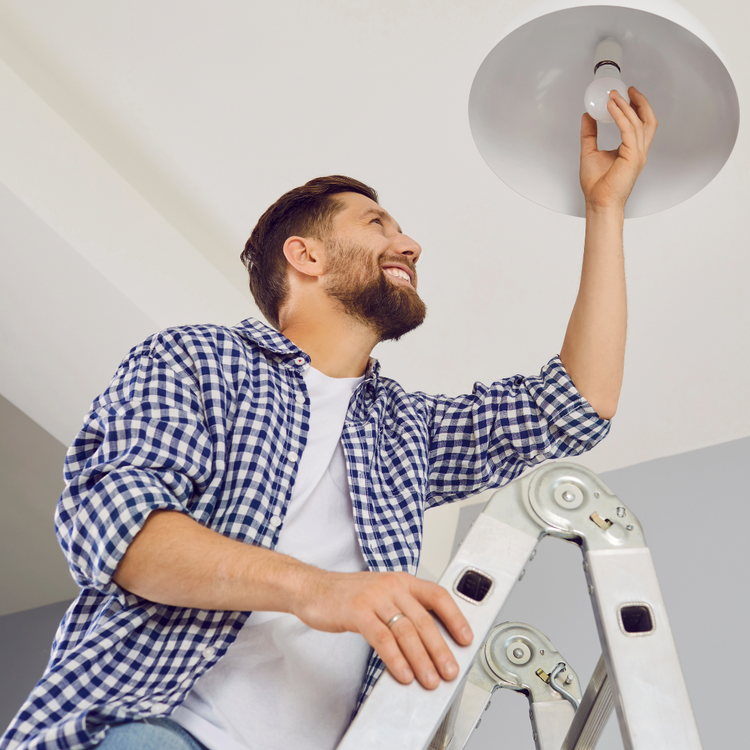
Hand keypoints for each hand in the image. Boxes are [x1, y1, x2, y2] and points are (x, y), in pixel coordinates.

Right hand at [294, 569, 472, 688]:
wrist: (313, 589)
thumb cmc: (349, 595)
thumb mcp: (382, 594)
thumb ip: (404, 610)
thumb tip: (429, 640)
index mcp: (402, 580)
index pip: (437, 595)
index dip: (455, 617)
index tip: (466, 638)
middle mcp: (392, 585)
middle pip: (424, 619)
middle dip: (440, 649)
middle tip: (449, 670)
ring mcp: (374, 597)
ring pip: (406, 631)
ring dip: (421, 659)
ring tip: (429, 679)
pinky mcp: (357, 611)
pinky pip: (382, 638)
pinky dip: (395, 659)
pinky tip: (403, 674)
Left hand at [580, 86, 657, 211]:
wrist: (598, 202)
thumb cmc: (597, 186)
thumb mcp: (589, 152)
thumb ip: (590, 133)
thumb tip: (587, 116)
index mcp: (632, 150)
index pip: (640, 123)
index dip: (635, 107)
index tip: (625, 95)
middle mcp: (638, 151)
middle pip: (647, 119)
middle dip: (639, 102)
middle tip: (626, 90)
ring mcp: (638, 154)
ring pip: (638, 122)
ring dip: (625, 107)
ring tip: (613, 97)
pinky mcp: (632, 156)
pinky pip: (628, 130)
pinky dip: (620, 117)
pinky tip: (611, 108)